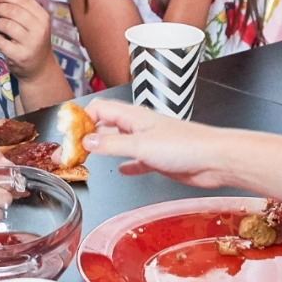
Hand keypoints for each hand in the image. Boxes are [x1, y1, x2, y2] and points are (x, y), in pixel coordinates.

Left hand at [0, 0, 53, 77]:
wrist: (40, 68)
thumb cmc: (32, 41)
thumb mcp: (34, 23)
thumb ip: (21, 8)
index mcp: (43, 17)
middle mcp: (40, 29)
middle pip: (12, 10)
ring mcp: (31, 43)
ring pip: (5, 24)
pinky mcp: (20, 56)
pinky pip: (0, 41)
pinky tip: (0, 40)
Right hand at [81, 98, 236, 186]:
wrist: (215, 160)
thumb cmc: (185, 146)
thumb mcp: (141, 145)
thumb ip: (111, 145)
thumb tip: (85, 142)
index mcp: (133, 116)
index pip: (99, 110)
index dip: (81, 120)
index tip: (66, 135)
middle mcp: (139, 126)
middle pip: (105, 127)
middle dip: (85, 138)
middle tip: (68, 153)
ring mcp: (149, 142)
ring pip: (118, 143)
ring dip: (102, 150)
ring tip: (85, 161)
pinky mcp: (158, 159)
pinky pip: (136, 160)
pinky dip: (126, 164)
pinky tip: (121, 171)